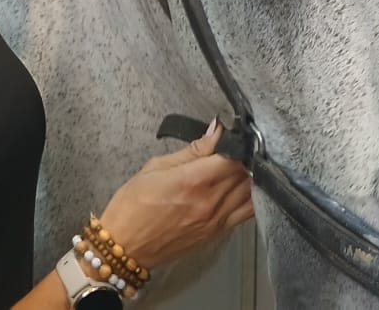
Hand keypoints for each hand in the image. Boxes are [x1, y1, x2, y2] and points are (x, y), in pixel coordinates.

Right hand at [96, 120, 255, 270]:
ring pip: (252, 193)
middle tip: (236, 147)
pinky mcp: (218, 233)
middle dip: (244, 157)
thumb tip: (216, 131)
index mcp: (194, 180)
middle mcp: (211, 201)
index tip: (233, 133)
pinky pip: (247, 213)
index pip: (234, 155)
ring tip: (240, 166)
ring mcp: (217, 220)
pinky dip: (251, 197)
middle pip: (246, 173)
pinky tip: (244, 188)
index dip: (238, 142)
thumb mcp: (156, 167)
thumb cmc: (133, 205)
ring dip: (251, 177)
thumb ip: (192, 150)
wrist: (126, 247)